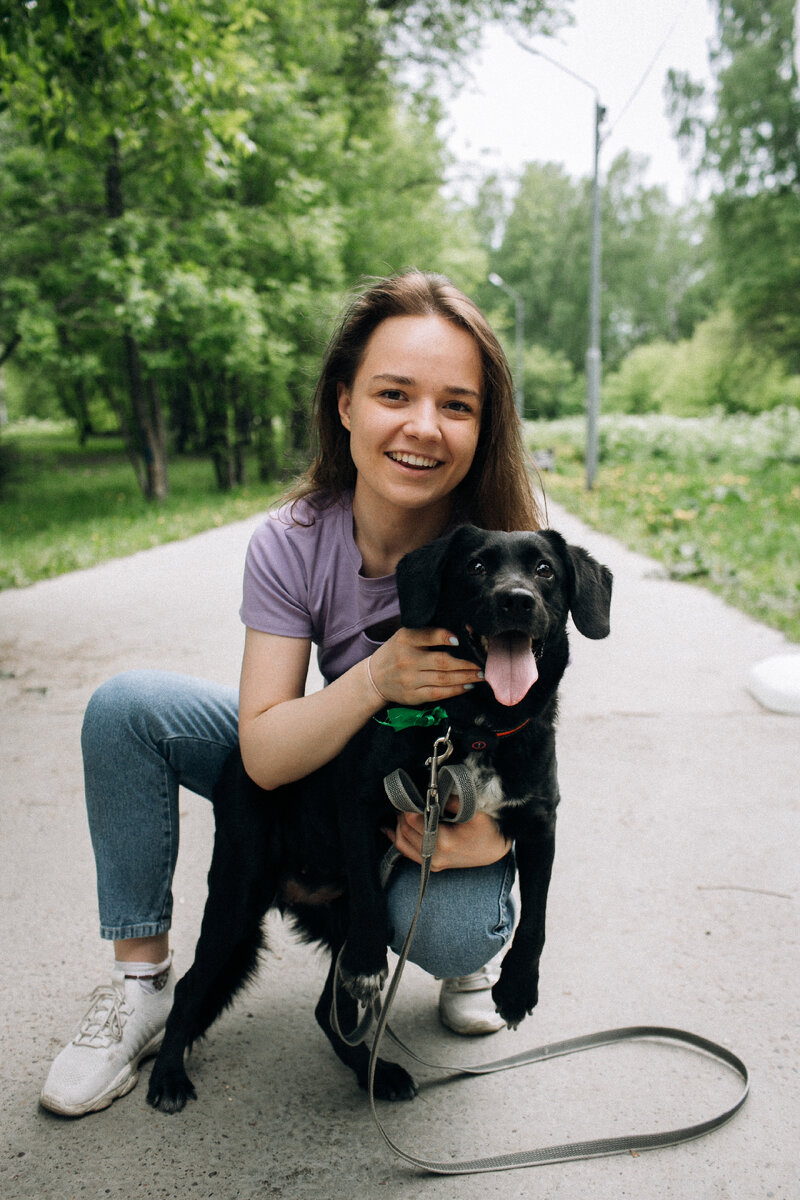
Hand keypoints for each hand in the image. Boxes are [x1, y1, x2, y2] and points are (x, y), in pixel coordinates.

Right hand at [367, 627, 482, 705]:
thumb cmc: (395, 652)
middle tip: (482, 663)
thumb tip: (460, 632)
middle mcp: (407, 660)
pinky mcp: (412, 696)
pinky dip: (455, 690)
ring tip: (480, 675)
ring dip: (465, 677)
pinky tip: (467, 686)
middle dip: (466, 663)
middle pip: (441, 661)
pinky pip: (438, 694)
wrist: (374, 678)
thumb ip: (426, 632)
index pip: (427, 635)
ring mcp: (409, 680)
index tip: (459, 639)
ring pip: (443, 679)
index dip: (444, 637)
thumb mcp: (404, 636)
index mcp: (405, 640)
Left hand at [385, 802, 510, 872]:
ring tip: (402, 810)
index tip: (411, 793)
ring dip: (399, 824)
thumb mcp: (472, 810)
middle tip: (407, 799)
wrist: (495, 850)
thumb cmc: (487, 830)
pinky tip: (391, 828)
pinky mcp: (432, 865)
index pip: (413, 819)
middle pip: (405, 830)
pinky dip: (398, 838)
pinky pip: (407, 852)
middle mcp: (435, 856)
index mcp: (444, 842)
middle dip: (402, 813)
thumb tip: (429, 793)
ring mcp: (433, 863)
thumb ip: (449, 800)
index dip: (408, 804)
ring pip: (402, 842)